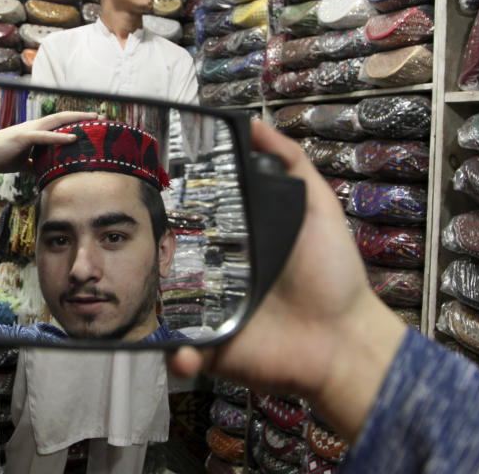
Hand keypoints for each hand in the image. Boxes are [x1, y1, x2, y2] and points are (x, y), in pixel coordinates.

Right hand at [0, 111, 97, 211]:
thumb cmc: (0, 157)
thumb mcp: (22, 161)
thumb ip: (35, 162)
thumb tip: (45, 170)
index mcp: (34, 131)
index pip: (59, 123)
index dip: (76, 121)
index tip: (93, 123)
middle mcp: (33, 126)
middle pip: (62, 117)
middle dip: (82, 116)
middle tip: (101, 116)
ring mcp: (28, 130)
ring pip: (56, 121)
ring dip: (75, 120)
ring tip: (93, 120)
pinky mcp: (22, 137)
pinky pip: (44, 136)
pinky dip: (59, 136)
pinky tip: (73, 137)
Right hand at [166, 118, 405, 439]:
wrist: (346, 339)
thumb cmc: (335, 275)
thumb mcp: (317, 207)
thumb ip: (290, 163)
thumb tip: (254, 124)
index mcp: (235, 244)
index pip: (191, 223)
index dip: (168, 212)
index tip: (147, 195)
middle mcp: (218, 276)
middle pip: (168, 263)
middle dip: (146, 258)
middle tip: (132, 248)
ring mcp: (212, 313)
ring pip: (164, 307)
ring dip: (148, 308)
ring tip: (139, 299)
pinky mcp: (214, 348)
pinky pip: (179, 352)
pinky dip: (173, 354)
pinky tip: (178, 349)